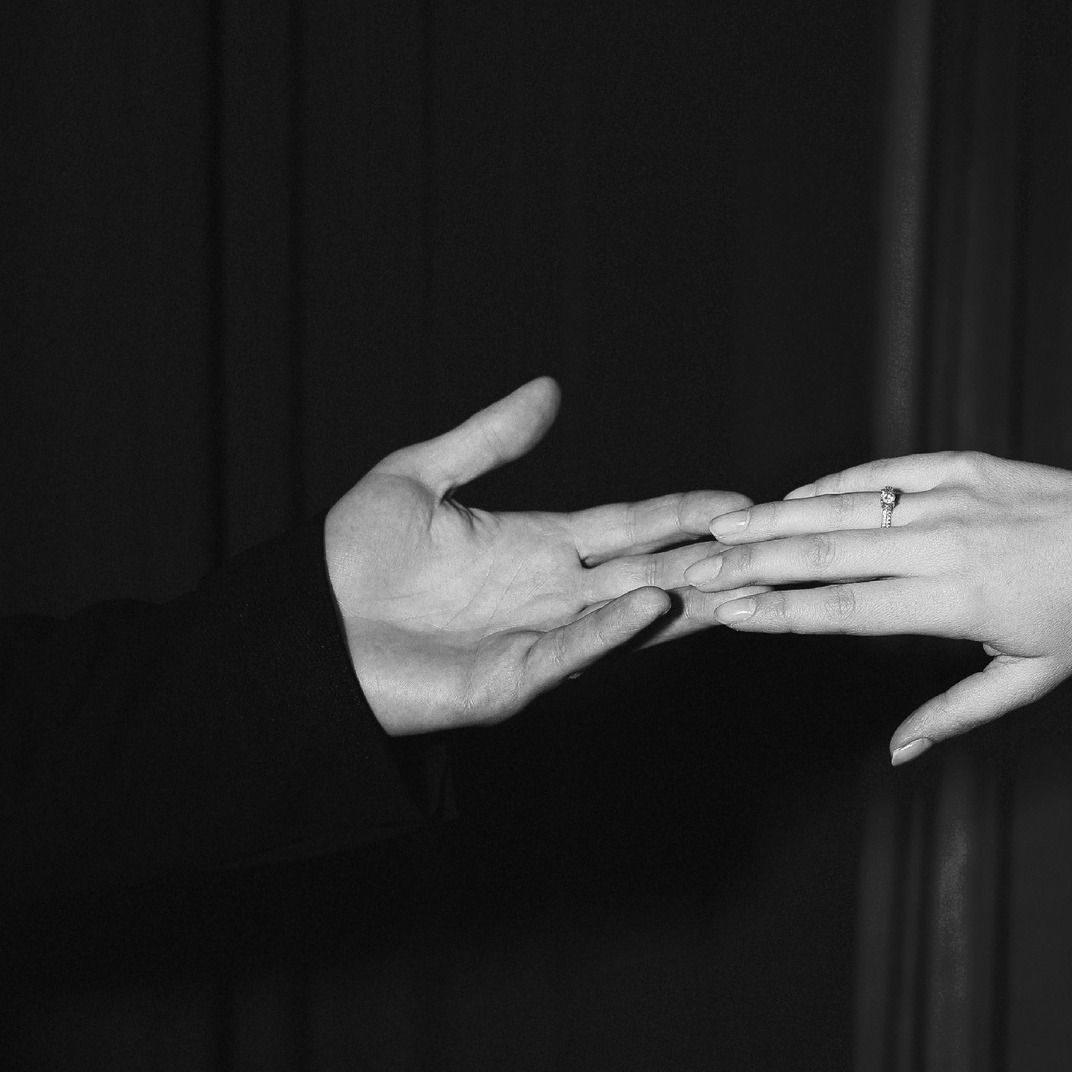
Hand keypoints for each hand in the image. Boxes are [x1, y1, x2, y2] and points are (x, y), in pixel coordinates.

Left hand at [325, 377, 751, 734]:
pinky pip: (571, 652)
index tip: (740, 497)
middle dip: (707, 556)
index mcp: (535, 548)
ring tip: (737, 574)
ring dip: (682, 597)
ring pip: (627, 616)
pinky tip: (651, 603)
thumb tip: (549, 389)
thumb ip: (489, 438)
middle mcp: (548, 596)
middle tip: (772, 541)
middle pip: (647, 569)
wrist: (300, 631)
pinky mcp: (509, 682)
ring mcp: (536, 641)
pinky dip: (612, 630)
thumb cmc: (349, 561)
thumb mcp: (419, 478)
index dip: (682, 511)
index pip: (628, 526)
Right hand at [685, 451, 1071, 761]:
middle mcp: (944, 544)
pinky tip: (793, 498)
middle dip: (754, 562)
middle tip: (697, 570)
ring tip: (722, 527)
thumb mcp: (1028, 679)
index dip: (780, 612)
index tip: (727, 615)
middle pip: (829, 553)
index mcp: (956, 600)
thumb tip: (894, 754)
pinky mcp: (961, 465)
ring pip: (846, 507)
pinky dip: (833, 486)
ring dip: (778, 518)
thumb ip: (953, 714)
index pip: (847, 608)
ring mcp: (951, 497)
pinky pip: (882, 474)